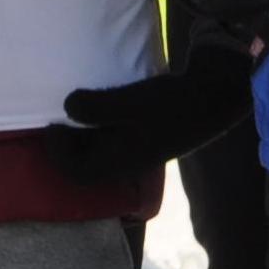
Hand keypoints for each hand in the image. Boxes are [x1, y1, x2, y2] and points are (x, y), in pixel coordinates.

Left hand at [46, 52, 256, 185]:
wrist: (215, 95)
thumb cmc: (172, 103)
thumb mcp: (129, 102)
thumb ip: (95, 107)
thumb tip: (67, 107)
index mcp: (123, 162)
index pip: (77, 173)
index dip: (57, 153)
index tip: (53, 124)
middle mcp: (130, 161)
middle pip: (88, 164)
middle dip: (69, 144)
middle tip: (61, 116)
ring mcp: (142, 150)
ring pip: (103, 150)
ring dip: (87, 134)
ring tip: (80, 108)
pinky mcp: (151, 136)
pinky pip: (117, 139)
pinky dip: (104, 127)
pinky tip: (106, 105)